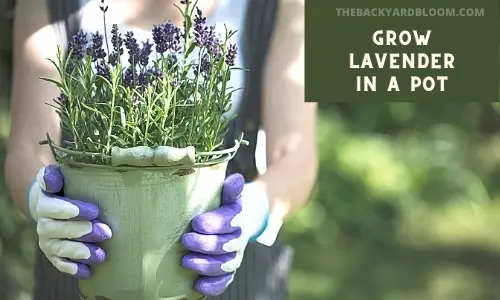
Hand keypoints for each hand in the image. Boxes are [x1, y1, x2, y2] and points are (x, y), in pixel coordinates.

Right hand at [28, 164, 111, 278]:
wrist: (57, 203)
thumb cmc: (69, 186)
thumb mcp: (66, 175)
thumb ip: (61, 173)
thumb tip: (62, 176)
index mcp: (45, 200)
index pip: (52, 205)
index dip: (70, 209)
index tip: (94, 210)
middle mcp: (43, 221)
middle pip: (57, 229)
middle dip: (82, 231)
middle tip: (106, 232)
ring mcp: (48, 239)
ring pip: (59, 248)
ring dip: (80, 252)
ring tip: (101, 254)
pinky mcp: (54, 254)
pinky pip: (60, 264)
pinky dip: (73, 268)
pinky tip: (87, 271)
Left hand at [181, 173, 272, 295]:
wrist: (233, 223)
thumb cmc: (222, 206)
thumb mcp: (226, 195)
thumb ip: (230, 189)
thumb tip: (235, 179)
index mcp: (237, 217)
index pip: (231, 221)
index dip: (215, 223)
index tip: (196, 222)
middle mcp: (238, 238)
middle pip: (227, 245)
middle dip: (206, 244)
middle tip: (185, 240)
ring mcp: (234, 256)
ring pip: (226, 265)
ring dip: (206, 265)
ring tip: (186, 261)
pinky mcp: (228, 272)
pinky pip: (224, 282)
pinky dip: (212, 286)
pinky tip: (197, 285)